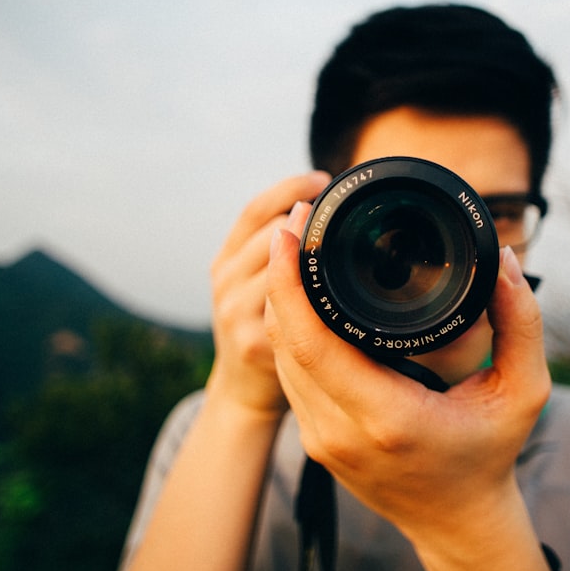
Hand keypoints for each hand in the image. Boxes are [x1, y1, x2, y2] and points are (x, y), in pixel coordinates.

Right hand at [205, 171, 329, 418]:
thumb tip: (318, 208)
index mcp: (227, 259)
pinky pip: (287, 312)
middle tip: (343, 210)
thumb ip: (278, 252)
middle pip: (269, 232)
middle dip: (306, 218)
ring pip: (278, 269)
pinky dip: (312, 297)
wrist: (243, 394)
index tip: (323, 177)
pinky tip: (336, 293)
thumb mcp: (257, 284)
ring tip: (344, 249)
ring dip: (311, 255)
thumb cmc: (263, 329)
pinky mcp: (253, 343)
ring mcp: (234, 311)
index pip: (255, 209)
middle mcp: (225, 280)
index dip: (289, 187)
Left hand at [265, 222, 551, 570]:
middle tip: (294, 225)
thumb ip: (522, 323)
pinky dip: (288, 333)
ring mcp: (321, 439)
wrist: (458, 519)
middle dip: (279, 277)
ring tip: (294, 251)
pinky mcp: (315, 440)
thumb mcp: (524, 390)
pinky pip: (288, 375)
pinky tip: (299, 299)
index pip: (312, 341)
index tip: (290, 232)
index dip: (289, 283)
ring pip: (279, 358)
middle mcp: (341, 430)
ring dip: (280, 302)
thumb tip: (503, 261)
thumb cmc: (489, 453)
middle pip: (284, 342)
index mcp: (388, 416)